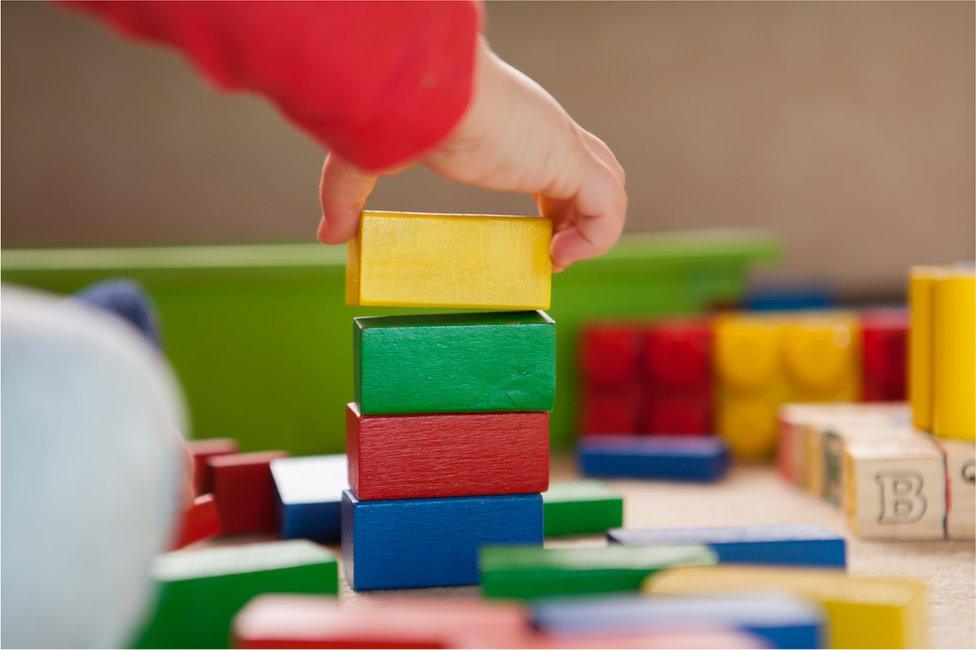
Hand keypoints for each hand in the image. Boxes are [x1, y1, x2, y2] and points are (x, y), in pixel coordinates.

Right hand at [318, 37, 626, 271]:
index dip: (552, 198)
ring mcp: (560, 144)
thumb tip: (326, 233)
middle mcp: (544, 130)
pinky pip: (608, 207)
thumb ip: (349, 195)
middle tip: (551, 248)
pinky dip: (597, 238)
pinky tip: (560, 257)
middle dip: (577, 211)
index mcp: (511, 126)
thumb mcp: (372, 160)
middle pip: (591, 167)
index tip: (535, 235)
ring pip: (608, 183)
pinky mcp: (568, 160)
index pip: (553, 157)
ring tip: (557, 257)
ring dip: (591, 227)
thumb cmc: (398, 110)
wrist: (422, 87)